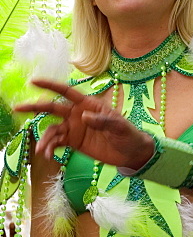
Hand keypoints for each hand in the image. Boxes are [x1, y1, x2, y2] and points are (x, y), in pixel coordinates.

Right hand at [17, 78, 153, 166]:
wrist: (130, 153)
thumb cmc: (128, 134)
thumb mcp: (119, 126)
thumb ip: (103, 121)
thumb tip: (84, 117)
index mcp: (89, 105)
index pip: (68, 92)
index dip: (51, 86)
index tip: (34, 81)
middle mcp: (78, 115)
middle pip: (53, 108)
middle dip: (35, 107)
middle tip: (18, 108)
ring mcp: (74, 129)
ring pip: (52, 130)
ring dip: (44, 139)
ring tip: (42, 150)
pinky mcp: (73, 142)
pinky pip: (56, 143)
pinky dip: (49, 148)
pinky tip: (47, 155)